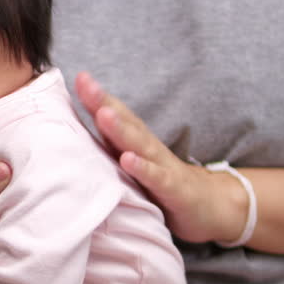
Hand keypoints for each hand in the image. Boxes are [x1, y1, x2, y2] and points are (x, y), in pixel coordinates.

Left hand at [75, 72, 246, 243]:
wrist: (210, 205)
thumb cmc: (161, 184)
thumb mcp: (132, 164)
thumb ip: (109, 150)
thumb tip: (73, 140)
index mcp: (135, 142)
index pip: (115, 115)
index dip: (97, 97)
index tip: (79, 78)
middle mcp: (147, 148)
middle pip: (124, 121)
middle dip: (103, 102)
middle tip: (85, 84)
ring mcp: (162, 166)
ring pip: (139, 144)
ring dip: (120, 129)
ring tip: (103, 113)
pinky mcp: (173, 189)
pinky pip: (156, 177)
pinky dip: (142, 168)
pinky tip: (128, 160)